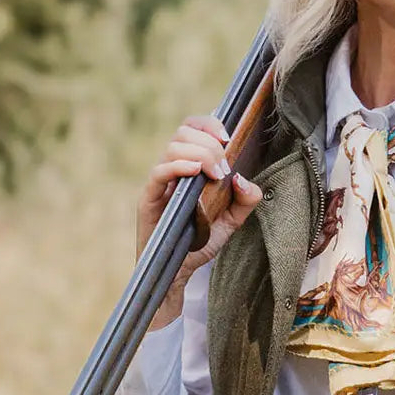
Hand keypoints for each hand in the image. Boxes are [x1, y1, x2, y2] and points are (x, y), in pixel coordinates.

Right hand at [136, 114, 262, 330]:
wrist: (179, 270)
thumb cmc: (200, 242)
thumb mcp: (232, 221)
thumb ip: (245, 200)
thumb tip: (243, 179)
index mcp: (189, 167)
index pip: (192, 129)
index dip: (208, 124)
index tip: (228, 137)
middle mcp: (172, 170)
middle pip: (183, 132)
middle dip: (209, 144)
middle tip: (223, 169)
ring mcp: (159, 183)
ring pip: (172, 147)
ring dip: (200, 154)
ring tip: (215, 175)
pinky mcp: (149, 199)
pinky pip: (158, 173)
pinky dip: (178, 166)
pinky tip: (196, 172)